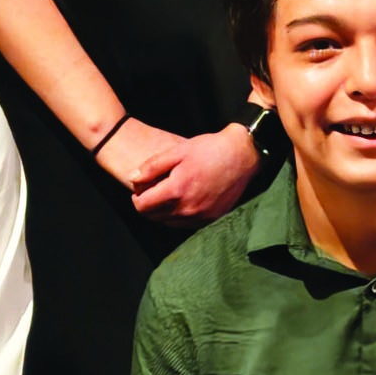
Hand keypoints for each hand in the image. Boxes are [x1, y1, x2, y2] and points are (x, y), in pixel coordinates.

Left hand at [104, 120, 260, 225]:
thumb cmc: (210, 150)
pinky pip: (186, 225)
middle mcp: (187, 209)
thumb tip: (132, 179)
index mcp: (176, 191)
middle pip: (153, 217)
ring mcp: (200, 216)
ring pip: (169, 223)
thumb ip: (152, 166)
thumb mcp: (177, 151)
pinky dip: (178, 216)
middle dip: (147, 205)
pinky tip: (182, 201)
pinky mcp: (211, 219)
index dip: (136, 197)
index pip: (142, 206)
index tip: (140, 189)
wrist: (243, 155)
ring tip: (167, 195)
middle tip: (152, 191)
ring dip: (162, 212)